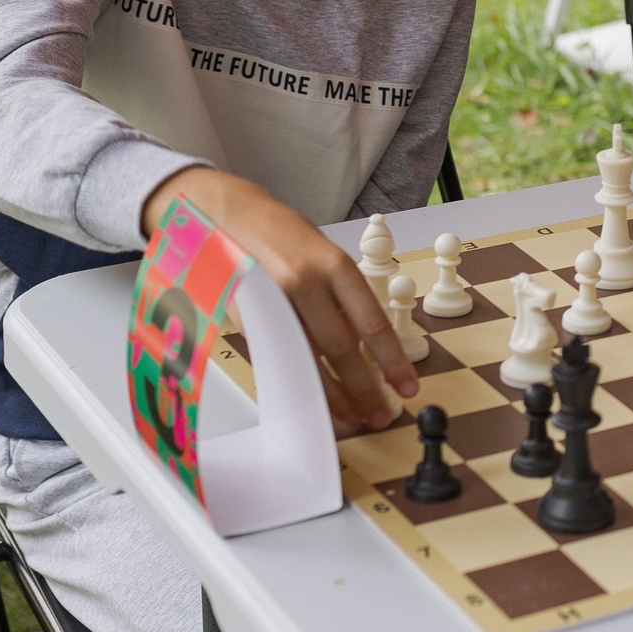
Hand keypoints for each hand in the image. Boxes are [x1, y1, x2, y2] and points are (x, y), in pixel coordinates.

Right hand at [141, 166, 417, 436]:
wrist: (226, 214)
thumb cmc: (282, 235)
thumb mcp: (324, 256)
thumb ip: (343, 299)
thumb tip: (367, 347)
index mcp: (333, 265)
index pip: (372, 324)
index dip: (392, 361)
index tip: (407, 386)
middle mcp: (305, 283)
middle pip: (341, 349)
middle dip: (364, 388)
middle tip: (380, 415)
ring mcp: (274, 303)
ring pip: (308, 360)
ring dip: (332, 394)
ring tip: (350, 417)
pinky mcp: (250, 318)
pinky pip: (280, 358)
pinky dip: (298, 382)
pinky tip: (311, 399)